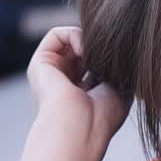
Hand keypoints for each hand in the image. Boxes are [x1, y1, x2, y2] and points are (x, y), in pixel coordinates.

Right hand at [26, 26, 130, 159]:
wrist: (80, 125)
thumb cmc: (104, 114)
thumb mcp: (119, 86)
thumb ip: (116, 65)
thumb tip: (112, 44)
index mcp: (83, 91)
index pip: (97, 60)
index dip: (110, 56)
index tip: (120, 64)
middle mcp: (65, 81)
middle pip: (85, 48)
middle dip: (99, 47)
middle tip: (109, 58)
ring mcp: (51, 72)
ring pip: (72, 40)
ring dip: (88, 41)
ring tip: (97, 57)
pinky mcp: (40, 63)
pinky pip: (57, 34)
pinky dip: (75, 35)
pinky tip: (85, 51)